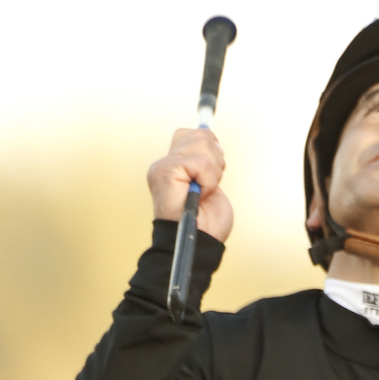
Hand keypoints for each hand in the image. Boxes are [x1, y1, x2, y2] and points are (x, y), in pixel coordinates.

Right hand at [148, 127, 233, 242]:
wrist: (199, 246)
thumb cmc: (206, 225)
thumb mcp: (212, 183)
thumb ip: (208, 158)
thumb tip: (206, 132)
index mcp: (174, 165)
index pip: (197, 134)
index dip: (212, 153)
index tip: (212, 178)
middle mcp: (164, 164)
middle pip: (201, 135)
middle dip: (215, 162)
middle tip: (208, 188)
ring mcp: (163, 167)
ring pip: (202, 143)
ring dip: (212, 172)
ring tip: (204, 193)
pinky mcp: (165, 172)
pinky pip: (201, 163)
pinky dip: (209, 181)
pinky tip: (201, 195)